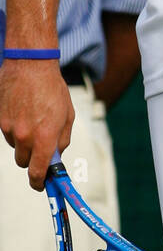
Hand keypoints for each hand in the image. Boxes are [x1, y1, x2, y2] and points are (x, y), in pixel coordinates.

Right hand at [0, 61, 74, 189]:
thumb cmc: (53, 89)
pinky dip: (14, 128)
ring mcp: (9, 128)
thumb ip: (61, 140)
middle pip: (24, 162)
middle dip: (32, 158)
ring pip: (15, 147)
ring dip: (23, 141)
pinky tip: (22, 112)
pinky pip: (7, 133)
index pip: (38, 172)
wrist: (30, 65)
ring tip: (32, 119)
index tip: (40, 185)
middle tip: (40, 146)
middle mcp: (25, 136)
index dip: (39, 182)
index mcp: (45, 137)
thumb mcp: (67, 116)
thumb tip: (55, 156)